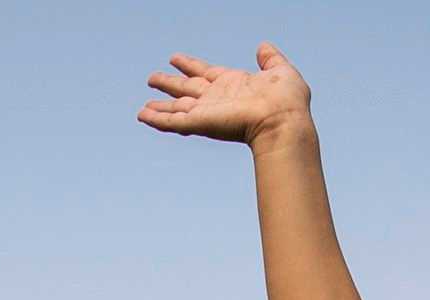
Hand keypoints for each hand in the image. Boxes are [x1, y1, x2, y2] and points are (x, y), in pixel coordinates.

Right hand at [138, 43, 311, 145]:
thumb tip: (263, 47)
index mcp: (232, 84)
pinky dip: (157, 120)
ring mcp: (207, 112)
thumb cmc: (287, 101)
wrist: (283, 119)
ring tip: (142, 107)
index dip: (189, 65)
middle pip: (186, 89)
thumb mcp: (280, 70)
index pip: (205, 73)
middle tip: (152, 77)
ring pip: (176, 109)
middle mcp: (217, 99)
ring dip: (158, 107)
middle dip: (169, 84)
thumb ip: (270, 58)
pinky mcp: (200, 123)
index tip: (175, 59)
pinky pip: (173, 122)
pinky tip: (142, 116)